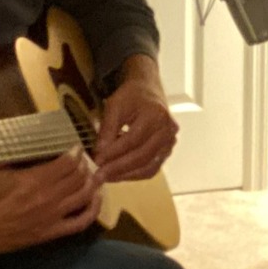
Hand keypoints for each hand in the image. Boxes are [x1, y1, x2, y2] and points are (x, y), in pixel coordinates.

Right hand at [0, 152, 101, 264]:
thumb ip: (12, 154)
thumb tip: (28, 142)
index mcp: (33, 180)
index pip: (67, 163)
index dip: (75, 153)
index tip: (75, 147)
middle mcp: (47, 198)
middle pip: (78, 178)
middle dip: (85, 165)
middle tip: (84, 160)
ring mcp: (51, 217)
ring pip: (84, 197)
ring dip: (93, 183)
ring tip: (96, 174)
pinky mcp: (50, 233)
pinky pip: (80, 223)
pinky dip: (93, 210)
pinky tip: (96, 200)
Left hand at [93, 57, 177, 182]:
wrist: (149, 91)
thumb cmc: (131, 96)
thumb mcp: (114, 105)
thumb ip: (107, 128)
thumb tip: (100, 153)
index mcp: (156, 115)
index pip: (133, 140)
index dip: (114, 152)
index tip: (96, 160)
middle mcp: (168, 131)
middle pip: (142, 156)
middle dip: (118, 168)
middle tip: (99, 175)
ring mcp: (170, 142)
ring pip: (149, 166)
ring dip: (126, 175)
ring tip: (108, 177)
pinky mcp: (167, 151)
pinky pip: (152, 168)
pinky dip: (135, 175)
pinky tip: (120, 175)